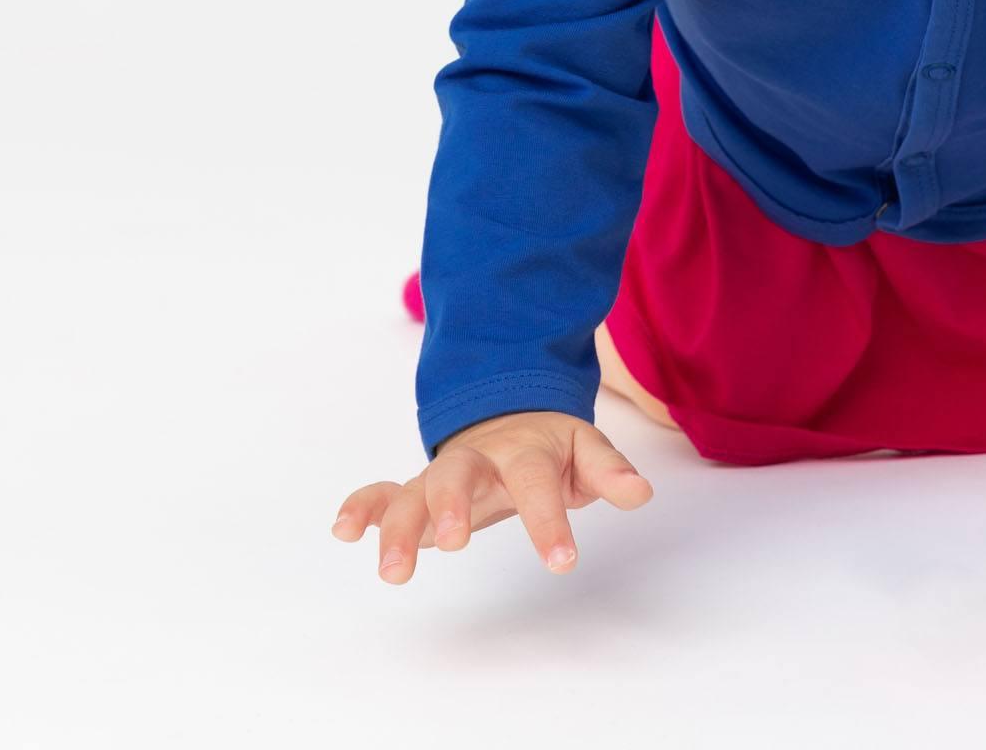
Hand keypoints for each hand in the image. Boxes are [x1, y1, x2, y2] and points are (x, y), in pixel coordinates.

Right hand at [330, 410, 652, 583]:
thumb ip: (609, 470)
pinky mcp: (415, 491)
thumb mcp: (585, 450)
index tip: (562, 562)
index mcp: (524, 450)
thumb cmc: (550, 445)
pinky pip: (381, 493)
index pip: (536, 483)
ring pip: (413, 492)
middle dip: (454, 505)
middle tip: (456, 542)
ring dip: (398, 527)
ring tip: (392, 571)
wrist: (511, 414)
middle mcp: (477, 460)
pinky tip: (343, 530)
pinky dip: (361, 507)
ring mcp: (442, 474)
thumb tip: (641, 493)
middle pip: (459, 475)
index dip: (549, 521)